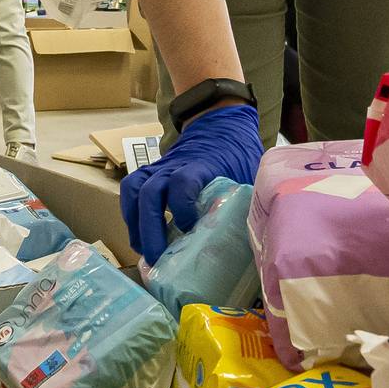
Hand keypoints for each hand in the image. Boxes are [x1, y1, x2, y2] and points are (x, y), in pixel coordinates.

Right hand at [120, 102, 263, 263]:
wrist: (219, 129)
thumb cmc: (235, 156)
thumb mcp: (248, 174)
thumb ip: (248, 200)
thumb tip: (258, 237)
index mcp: (201, 165)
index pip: (183, 181)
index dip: (181, 205)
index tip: (188, 228)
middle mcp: (173, 166)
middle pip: (150, 192)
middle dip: (149, 228)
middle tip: (156, 258)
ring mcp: (158, 168)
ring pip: (134, 190)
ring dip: (135, 223)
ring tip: (142, 251)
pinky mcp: (150, 174)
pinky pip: (131, 191)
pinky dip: (130, 214)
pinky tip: (138, 236)